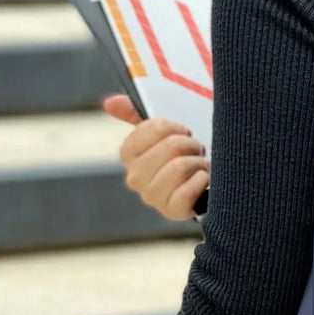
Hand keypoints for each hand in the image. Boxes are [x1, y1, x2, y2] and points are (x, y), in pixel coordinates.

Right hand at [102, 94, 209, 220]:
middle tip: (196, 149)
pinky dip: (203, 180)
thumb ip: (134, 113)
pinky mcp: (171, 212)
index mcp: (128, 153)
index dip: (174, 127)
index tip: (182, 132)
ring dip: (199, 162)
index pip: (153, 128)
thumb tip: (109, 102)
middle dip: (191, 144)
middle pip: (171, 147)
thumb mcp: (159, 131)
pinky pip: (189, 191)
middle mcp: (135, 177)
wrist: (201, 187)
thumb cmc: (179, 154)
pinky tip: (203, 179)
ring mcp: (152, 197)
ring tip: (200, 164)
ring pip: (180, 167)